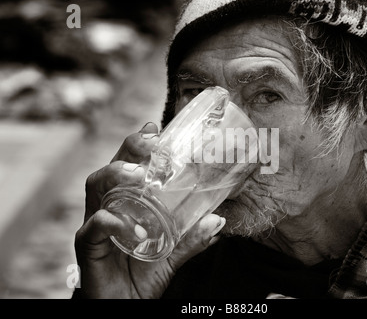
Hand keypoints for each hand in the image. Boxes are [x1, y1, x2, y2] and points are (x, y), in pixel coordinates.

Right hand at [74, 122, 225, 297]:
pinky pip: (92, 227)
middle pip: (110, 166)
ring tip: (138, 175)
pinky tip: (127, 223)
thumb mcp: (171, 253)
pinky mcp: (87, 247)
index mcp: (124, 204)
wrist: (123, 307)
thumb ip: (191, 238)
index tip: (155, 128)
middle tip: (151, 143)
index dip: (138, 144)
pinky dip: (109, 221)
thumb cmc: (141, 275)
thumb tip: (218, 220)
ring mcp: (94, 225)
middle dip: (129, 149)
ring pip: (95, 187)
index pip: (127, 166)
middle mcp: (107, 207)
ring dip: (116, 174)